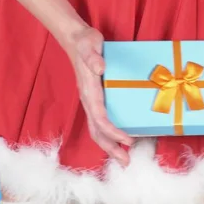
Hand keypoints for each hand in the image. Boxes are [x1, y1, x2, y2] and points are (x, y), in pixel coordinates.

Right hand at [64, 26, 133, 165]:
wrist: (75, 40)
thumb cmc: (85, 42)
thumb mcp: (90, 44)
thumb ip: (92, 56)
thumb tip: (99, 67)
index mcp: (89, 92)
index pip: (100, 118)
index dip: (113, 132)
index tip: (128, 140)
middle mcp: (88, 101)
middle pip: (97, 131)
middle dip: (111, 148)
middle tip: (126, 162)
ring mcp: (90, 102)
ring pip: (97, 131)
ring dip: (110, 146)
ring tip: (124, 158)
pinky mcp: (95, 100)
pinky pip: (101, 123)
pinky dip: (110, 136)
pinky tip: (122, 140)